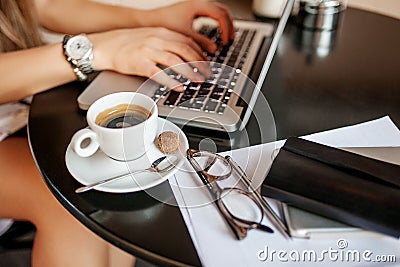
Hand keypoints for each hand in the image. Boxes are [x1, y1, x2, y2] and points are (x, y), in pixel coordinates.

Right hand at [90, 27, 209, 90]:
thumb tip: (185, 54)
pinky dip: (172, 81)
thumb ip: (167, 43)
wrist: (105, 46)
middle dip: (200, 64)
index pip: (187, 41)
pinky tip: (180, 87)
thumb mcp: (150, 37)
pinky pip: (159, 73)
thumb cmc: (127, 43)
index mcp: (162, 32)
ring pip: (176, 61)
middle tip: (207, 74)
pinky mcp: (140, 63)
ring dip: (190, 72)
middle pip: (185, 50)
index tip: (208, 63)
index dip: (201, 53)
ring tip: (198, 81)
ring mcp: (148, 51)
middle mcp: (157, 39)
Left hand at [150, 0, 234, 52]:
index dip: (226, 29)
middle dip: (229, 25)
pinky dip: (216, 23)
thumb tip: (215, 50)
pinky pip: (211, 14)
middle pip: (223, 10)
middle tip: (231, 39)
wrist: (149, 21)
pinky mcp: (192, 10)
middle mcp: (198, 2)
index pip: (220, 15)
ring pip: (218, 11)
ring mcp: (196, 5)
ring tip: (226, 37)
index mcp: (198, 5)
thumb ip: (201, 42)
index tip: (226, 42)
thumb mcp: (185, 36)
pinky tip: (216, 33)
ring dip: (224, 23)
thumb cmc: (164, 25)